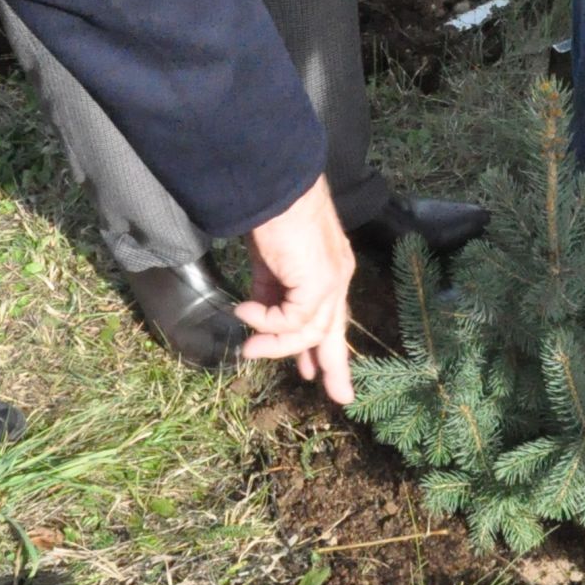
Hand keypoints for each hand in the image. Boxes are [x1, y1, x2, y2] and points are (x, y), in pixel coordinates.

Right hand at [235, 179, 354, 403]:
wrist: (275, 187)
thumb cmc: (270, 214)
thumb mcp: (268, 262)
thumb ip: (270, 290)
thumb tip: (255, 318)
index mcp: (329, 269)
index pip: (329, 316)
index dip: (322, 346)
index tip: (312, 372)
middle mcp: (337, 276)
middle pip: (334, 331)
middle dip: (333, 366)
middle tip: (340, 396)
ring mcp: (331, 280)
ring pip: (309, 331)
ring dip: (275, 344)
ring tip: (249, 349)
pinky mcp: (319, 282)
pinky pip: (291, 319)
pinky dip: (265, 320)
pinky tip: (244, 310)